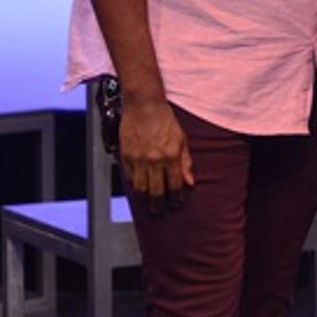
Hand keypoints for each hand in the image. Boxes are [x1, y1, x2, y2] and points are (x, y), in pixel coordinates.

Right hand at [118, 95, 193, 211]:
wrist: (144, 104)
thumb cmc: (165, 119)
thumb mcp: (182, 139)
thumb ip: (186, 162)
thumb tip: (190, 182)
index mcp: (171, 156)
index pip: (174, 185)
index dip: (175, 198)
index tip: (175, 205)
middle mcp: (154, 160)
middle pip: (156, 191)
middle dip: (158, 204)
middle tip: (159, 212)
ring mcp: (138, 159)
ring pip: (140, 188)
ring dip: (144, 198)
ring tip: (147, 205)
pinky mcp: (126, 156)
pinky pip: (129, 177)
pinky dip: (133, 184)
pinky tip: (137, 188)